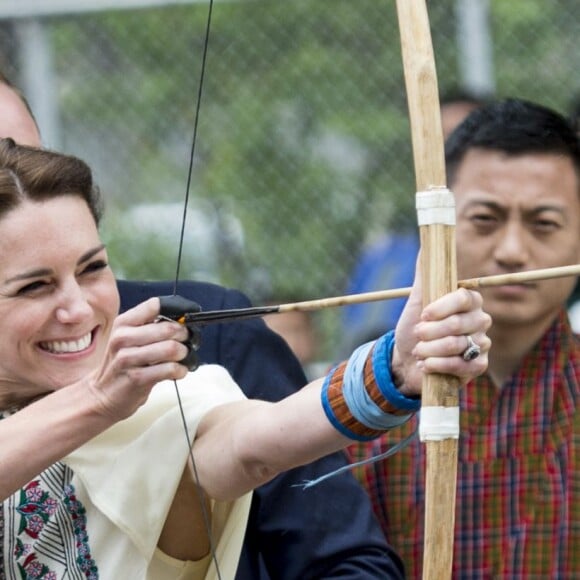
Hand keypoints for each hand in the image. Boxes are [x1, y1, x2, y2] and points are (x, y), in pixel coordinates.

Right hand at [86, 298, 190, 420]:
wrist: (102, 394)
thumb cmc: (123, 362)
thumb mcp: (129, 337)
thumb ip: (151, 325)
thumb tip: (183, 320)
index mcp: (123, 323)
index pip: (155, 306)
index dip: (177, 312)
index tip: (185, 320)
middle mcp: (123, 338)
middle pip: (168, 328)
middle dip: (184, 335)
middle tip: (187, 341)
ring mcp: (127, 358)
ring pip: (171, 348)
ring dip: (183, 353)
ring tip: (181, 357)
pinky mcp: (136, 378)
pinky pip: (170, 369)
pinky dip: (180, 370)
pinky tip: (178, 371)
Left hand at [391, 261, 490, 396]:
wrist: (407, 360)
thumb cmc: (414, 327)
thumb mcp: (416, 300)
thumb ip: (425, 275)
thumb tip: (426, 247)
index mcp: (468, 301)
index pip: (464, 298)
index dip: (442, 307)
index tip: (423, 314)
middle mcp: (480, 320)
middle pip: (458, 324)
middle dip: (430, 332)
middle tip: (417, 334)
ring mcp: (482, 344)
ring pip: (457, 346)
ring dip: (429, 349)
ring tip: (419, 350)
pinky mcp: (479, 365)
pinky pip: (462, 366)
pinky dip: (438, 365)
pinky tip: (426, 365)